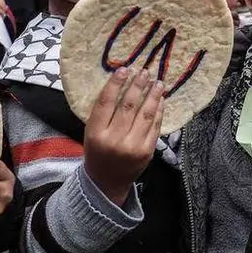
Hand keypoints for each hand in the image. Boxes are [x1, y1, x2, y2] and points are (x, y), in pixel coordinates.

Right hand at [83, 68, 163, 205]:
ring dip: (153, 96)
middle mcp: (114, 140)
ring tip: (157, 82)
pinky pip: (154, 126)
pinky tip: (160, 100)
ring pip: (145, 114)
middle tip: (144, 72)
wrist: (107, 182)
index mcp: (96, 134)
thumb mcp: (91, 133)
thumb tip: (120, 84)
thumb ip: (103, 113)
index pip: (106, 102)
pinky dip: (158, 111)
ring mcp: (132, 147)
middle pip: (128, 106)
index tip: (124, 69)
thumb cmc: (97, 152)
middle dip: (138, 86)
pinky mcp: (147, 151)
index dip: (115, 84)